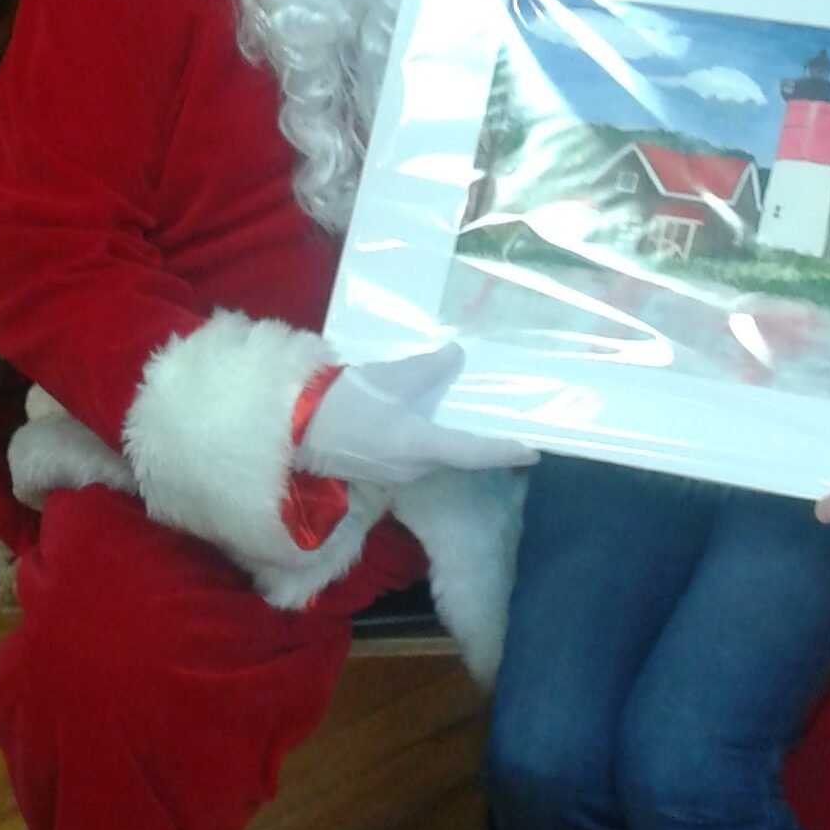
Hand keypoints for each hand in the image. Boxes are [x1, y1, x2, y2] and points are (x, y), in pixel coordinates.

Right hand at [297, 343, 537, 489]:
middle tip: (504, 427)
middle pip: (459, 457)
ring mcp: (397, 473)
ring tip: (471, 423)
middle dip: (482, 445)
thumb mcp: (391, 376)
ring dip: (455, 443)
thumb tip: (456, 355)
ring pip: (438, 458)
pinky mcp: (382, 470)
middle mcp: (415, 467)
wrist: (295, 424)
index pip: (475, 451)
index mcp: (420, 445)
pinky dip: (432, 443)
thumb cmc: (345, 400)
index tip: (533, 450)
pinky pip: (418, 457)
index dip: (506, 450)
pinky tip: (432, 425)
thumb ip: (429, 367)